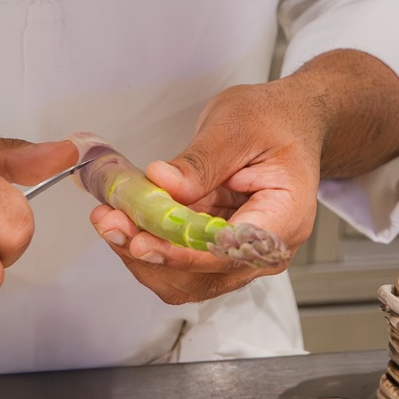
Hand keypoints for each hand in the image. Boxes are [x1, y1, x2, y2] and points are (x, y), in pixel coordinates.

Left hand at [88, 73, 328, 306]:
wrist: (287, 123)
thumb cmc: (274, 121)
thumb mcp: (236, 126)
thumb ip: (201, 161)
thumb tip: (164, 183)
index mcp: (285, 216)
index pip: (230, 250)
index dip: (182, 252)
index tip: (142, 241)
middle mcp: (266, 248)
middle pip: (203, 274)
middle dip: (152, 254)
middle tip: (112, 223)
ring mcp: (242, 254)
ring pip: (187, 277)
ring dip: (144, 254)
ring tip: (110, 221)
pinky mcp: (218, 249)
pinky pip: (182, 261)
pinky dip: (150, 244)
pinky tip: (125, 221)